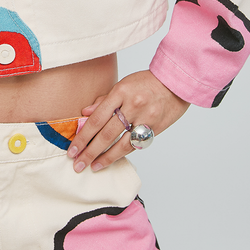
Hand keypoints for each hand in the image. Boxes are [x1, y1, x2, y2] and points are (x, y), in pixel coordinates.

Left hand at [67, 70, 188, 172]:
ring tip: (93, 166)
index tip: (73, 149)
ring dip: (105, 158)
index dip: (83, 136)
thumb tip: (85, 113)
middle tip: (78, 164)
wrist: (175, 82)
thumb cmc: (146, 82)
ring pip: (122, 144)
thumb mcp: (122, 84)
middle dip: (90, 151)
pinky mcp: (156, 128)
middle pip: (107, 134)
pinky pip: (136, 144)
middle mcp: (132, 106)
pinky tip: (112, 159)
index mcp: (120, 92)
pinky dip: (122, 153)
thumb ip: (104, 100)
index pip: (97, 119)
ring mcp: (145, 118)